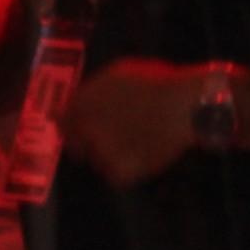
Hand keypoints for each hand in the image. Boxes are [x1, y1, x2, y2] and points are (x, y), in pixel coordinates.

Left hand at [63, 58, 204, 187]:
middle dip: (86, 147)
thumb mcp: (119, 74)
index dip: (71, 128)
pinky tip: (144, 153)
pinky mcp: (117, 172)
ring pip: (97, 162)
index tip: (79, 133)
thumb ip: (93, 89)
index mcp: (83, 104)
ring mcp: (100, 152)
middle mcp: (84, 129)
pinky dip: (126, 169)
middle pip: (75, 146)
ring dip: (109, 156)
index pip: (63, 122)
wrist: (186, 106)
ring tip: (137, 141)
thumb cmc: (158, 83)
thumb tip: (79, 101)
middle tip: (110, 142)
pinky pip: (115, 175)